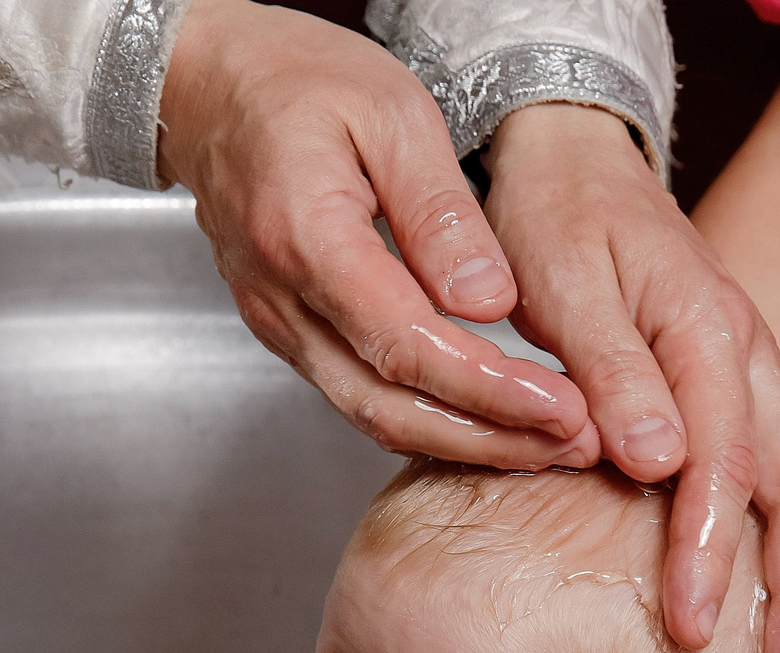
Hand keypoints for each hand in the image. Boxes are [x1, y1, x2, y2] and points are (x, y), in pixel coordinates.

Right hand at [157, 0, 601, 469]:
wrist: (206, 87)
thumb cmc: (296, 81)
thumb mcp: (392, 112)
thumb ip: (440, 213)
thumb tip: (489, 304)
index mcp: (306, 239)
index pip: (406, 344)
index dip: (489, 389)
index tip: (562, 406)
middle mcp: (282, 300)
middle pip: (389, 405)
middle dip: (489, 437)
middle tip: (573, 443)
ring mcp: (279, 325)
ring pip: (372, 415)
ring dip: (464, 442)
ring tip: (547, 444)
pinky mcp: (290, 334)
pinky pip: (360, 396)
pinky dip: (429, 420)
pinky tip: (488, 421)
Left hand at [482, 104, 779, 652]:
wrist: (577, 167)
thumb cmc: (556, 221)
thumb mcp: (560, 278)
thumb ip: (606, 367)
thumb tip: (657, 458)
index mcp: (707, 327)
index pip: (723, 456)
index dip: (710, 547)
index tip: (690, 625)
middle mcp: (755, 357)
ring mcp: (765, 378)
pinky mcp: (755, 399)